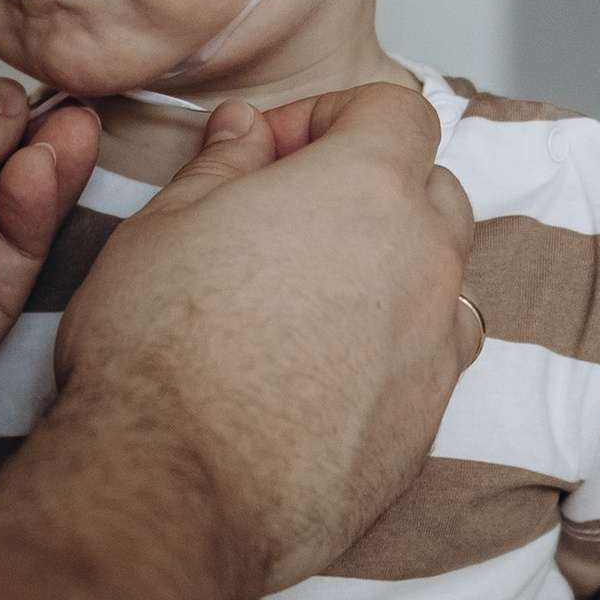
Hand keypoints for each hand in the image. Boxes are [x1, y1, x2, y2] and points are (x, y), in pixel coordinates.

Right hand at [49, 83, 475, 591]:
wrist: (178, 489)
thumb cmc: (159, 351)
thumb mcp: (164, 225)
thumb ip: (222, 165)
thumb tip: (248, 132)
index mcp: (366, 188)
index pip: (398, 110)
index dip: (334, 114)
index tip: (276, 148)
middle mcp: (423, 261)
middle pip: (432, 190)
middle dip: (372, 187)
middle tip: (288, 219)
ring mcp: (435, 348)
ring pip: (440, 279)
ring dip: (390, 269)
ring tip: (307, 299)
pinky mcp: (425, 424)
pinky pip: (428, 360)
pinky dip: (391, 347)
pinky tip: (322, 371)